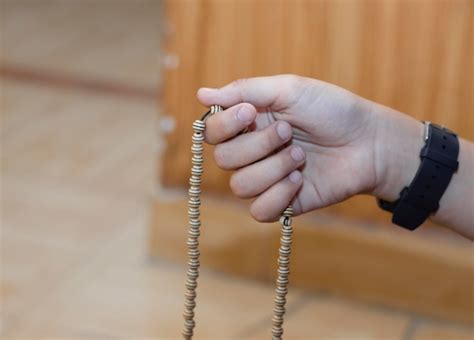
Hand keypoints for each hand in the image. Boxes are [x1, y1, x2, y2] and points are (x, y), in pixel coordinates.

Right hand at [197, 75, 380, 221]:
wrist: (369, 142)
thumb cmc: (332, 110)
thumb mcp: (289, 89)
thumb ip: (244, 90)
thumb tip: (201, 94)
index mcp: (249, 124)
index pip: (211, 132)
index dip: (225, 125)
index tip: (252, 113)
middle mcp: (252, 152)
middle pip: (224, 160)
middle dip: (259, 145)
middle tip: (289, 132)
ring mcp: (266, 179)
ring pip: (241, 186)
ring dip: (274, 169)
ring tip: (301, 156)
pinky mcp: (282, 204)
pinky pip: (259, 211)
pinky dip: (279, 195)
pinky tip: (300, 180)